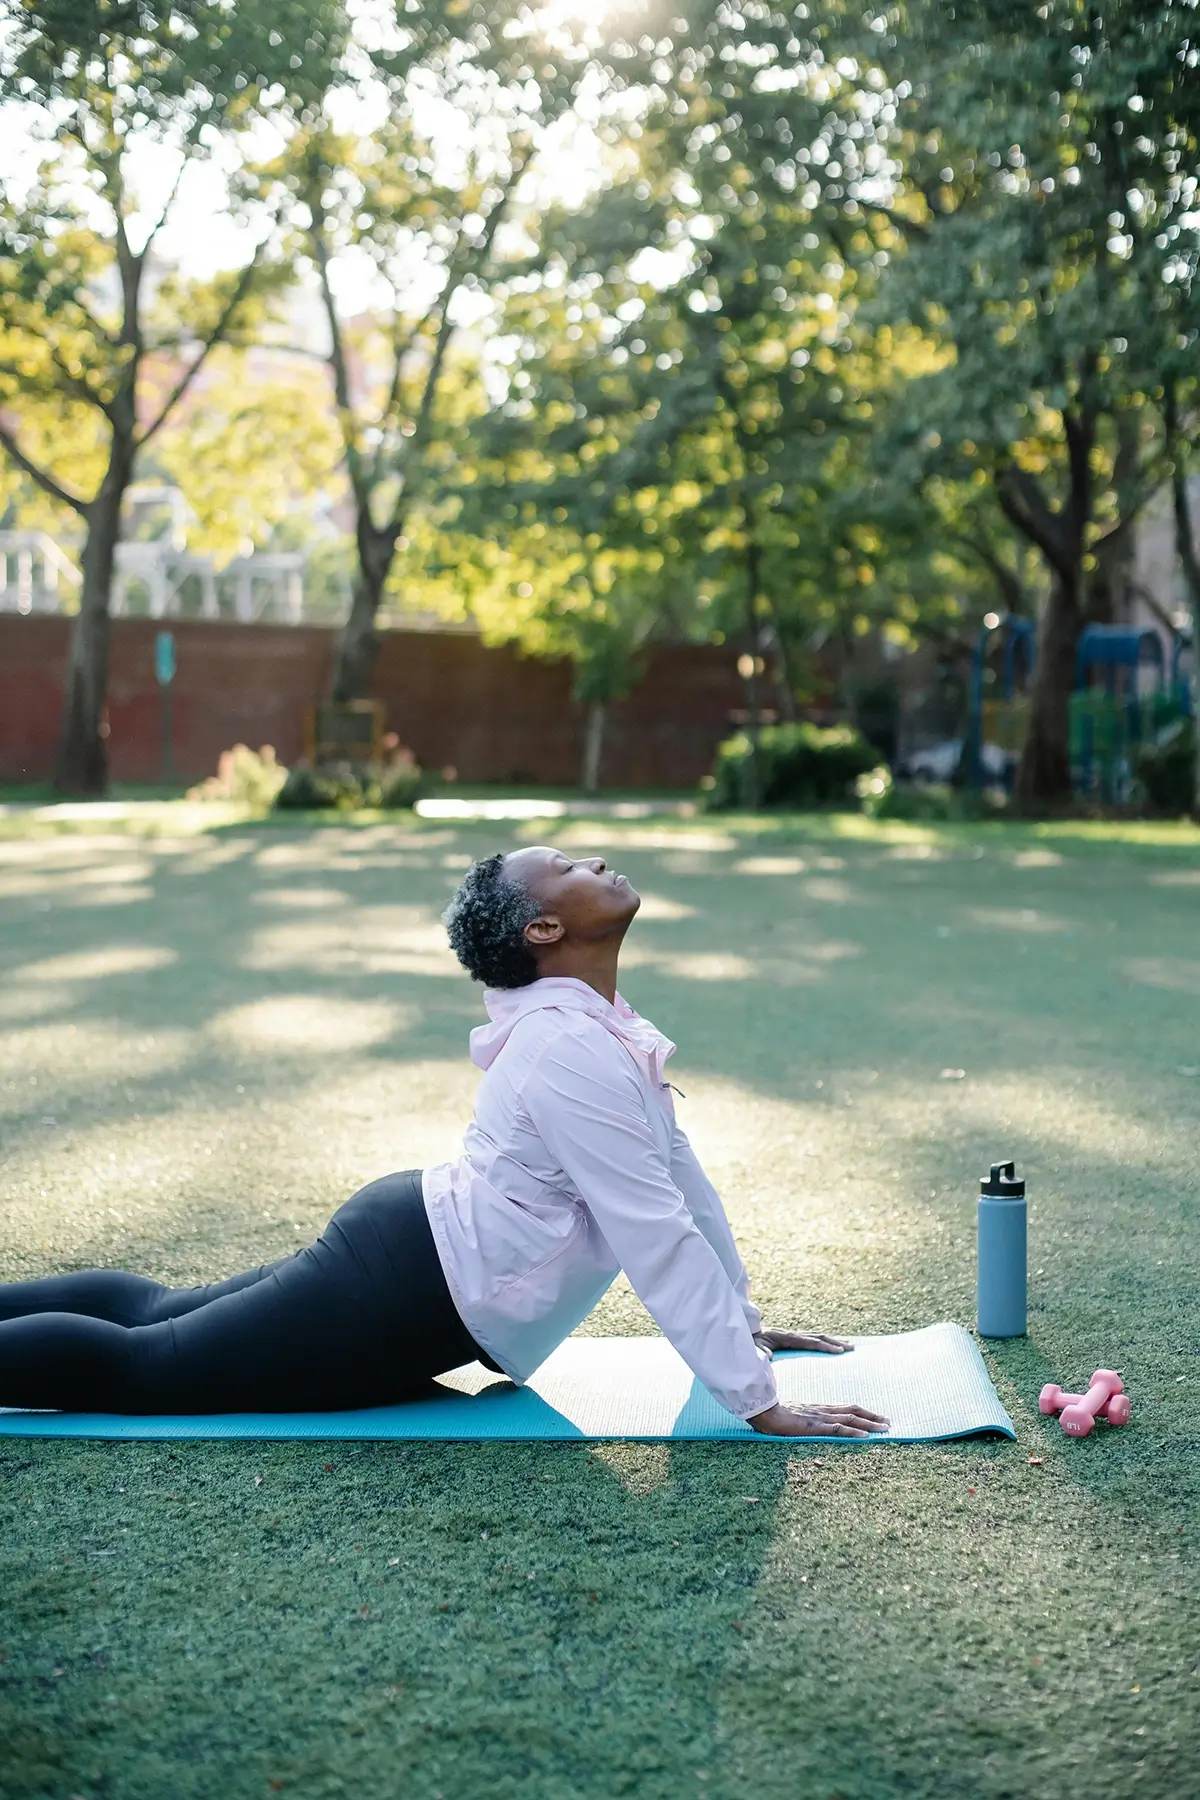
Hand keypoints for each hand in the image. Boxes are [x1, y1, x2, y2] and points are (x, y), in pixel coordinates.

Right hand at [747, 1401, 889, 1438]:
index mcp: (818, 1408)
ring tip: (885, 1428)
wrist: (764, 1412)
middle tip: (888, 1422)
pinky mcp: (816, 1426)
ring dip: (870, 1423)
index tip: (875, 1416)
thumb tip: (806, 1423)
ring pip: (850, 1418)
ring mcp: (820, 1418)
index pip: (845, 1408)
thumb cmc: (773, 1414)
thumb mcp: (792, 1416)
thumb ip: (802, 1418)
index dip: (861, 1412)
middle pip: (853, 1410)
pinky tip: (866, 1436)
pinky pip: (839, 1428)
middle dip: (872, 1416)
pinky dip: (854, 1431)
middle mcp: (823, 1411)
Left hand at [753, 1329, 852, 1356]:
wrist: (746, 1332)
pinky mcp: (793, 1338)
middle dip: (836, 1342)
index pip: (812, 1342)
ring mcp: (794, 1335)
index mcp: (788, 1338)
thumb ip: (761, 1351)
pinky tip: (831, 1345)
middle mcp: (794, 1334)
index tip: (840, 1351)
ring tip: (848, 1345)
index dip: (826, 1346)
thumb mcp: (754, 1346)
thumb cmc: (751, 1341)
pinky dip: (825, 1341)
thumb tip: (768, 1355)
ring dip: (834, 1340)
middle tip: (852, 1348)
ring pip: (818, 1336)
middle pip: (820, 1337)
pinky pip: (813, 1339)